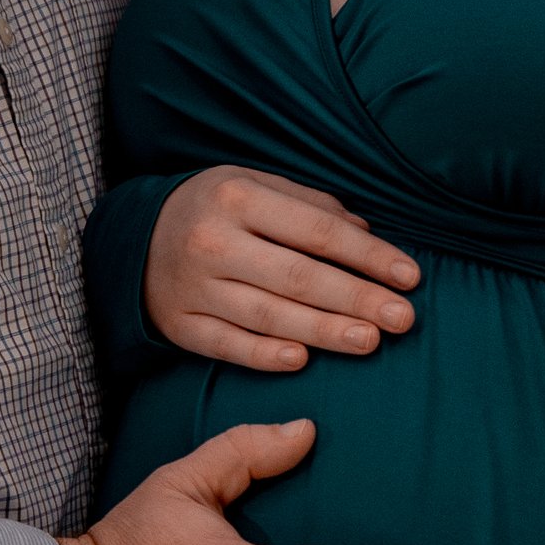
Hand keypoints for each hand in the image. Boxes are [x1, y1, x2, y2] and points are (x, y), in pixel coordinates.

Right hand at [144, 167, 421, 371]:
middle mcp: (213, 242)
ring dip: (323, 332)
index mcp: (237, 197)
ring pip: (268, 315)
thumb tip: (366, 232)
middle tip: (403, 319)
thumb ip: (310, 206)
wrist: (135, 238)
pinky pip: (227, 345)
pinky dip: (264, 354)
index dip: (367, 255)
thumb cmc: (214, 209)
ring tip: (370, 342)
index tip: (409, 277)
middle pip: (298, 277)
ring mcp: (194, 288)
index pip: (316, 231)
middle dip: (357, 299)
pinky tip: (302, 360)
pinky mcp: (179, 326)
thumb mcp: (255, 184)